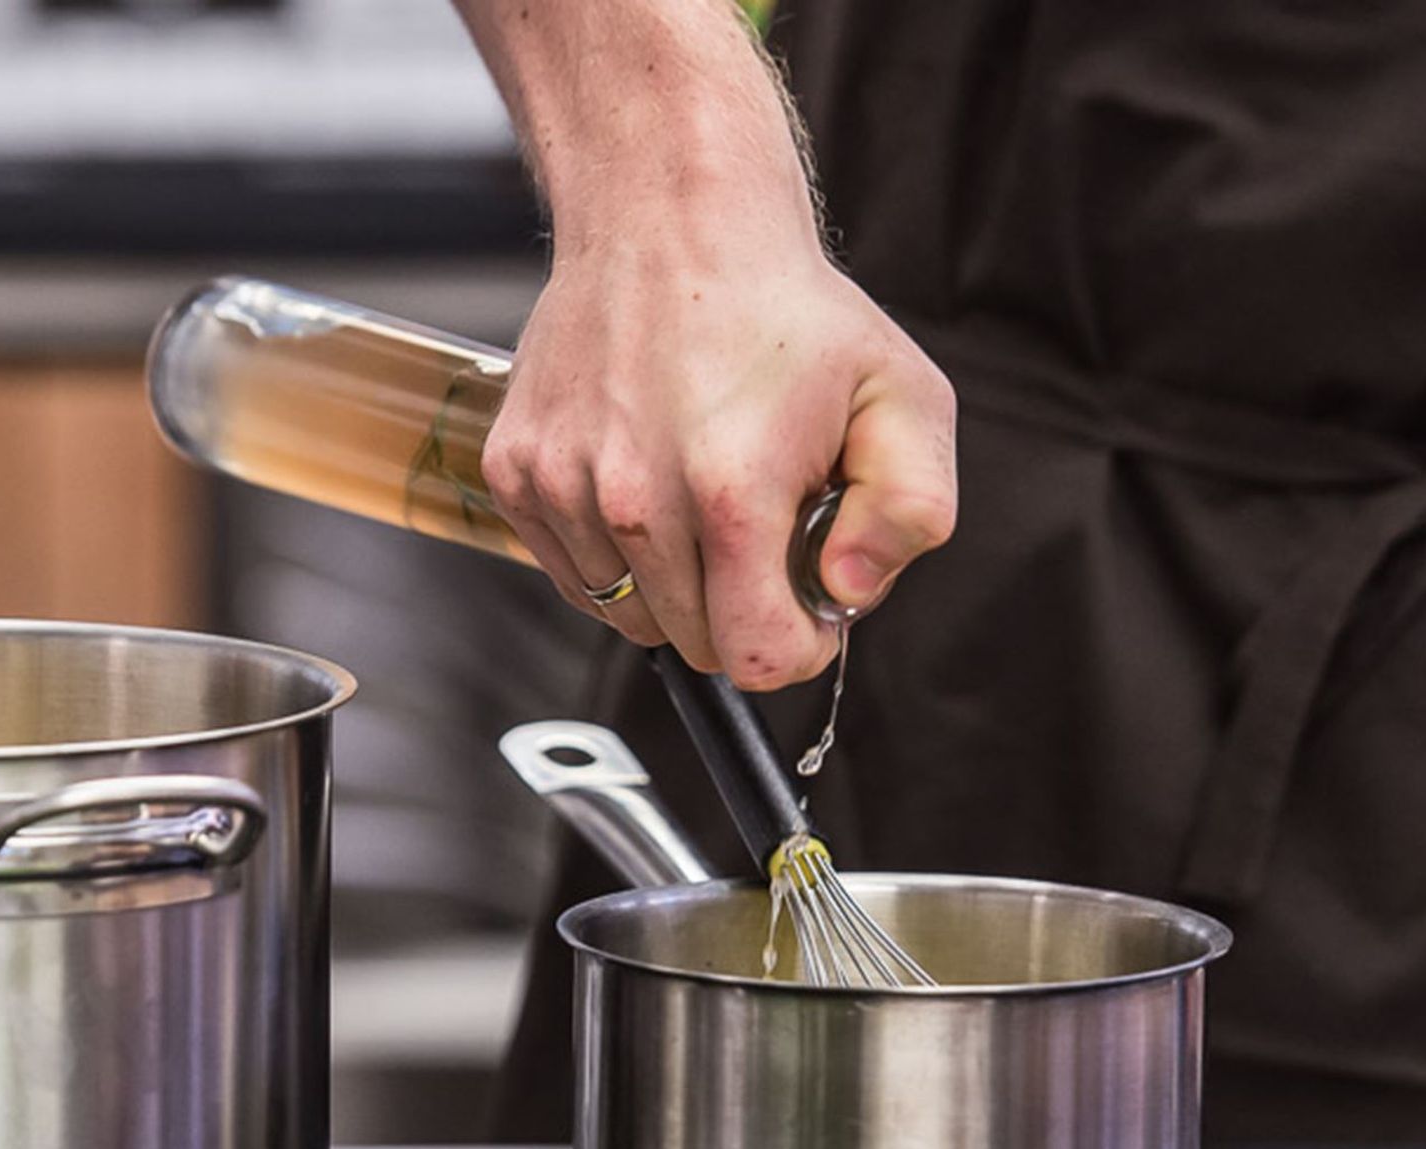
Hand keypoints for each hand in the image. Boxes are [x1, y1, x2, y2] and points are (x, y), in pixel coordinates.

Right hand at [482, 238, 956, 689]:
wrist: (667, 214)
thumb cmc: (785, 308)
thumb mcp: (902, 395)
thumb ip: (908, 512)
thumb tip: (846, 594)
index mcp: (731, 490)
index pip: (756, 658)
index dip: (796, 646)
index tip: (805, 604)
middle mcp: (632, 498)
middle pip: (695, 645)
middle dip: (739, 606)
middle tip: (759, 523)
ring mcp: (564, 489)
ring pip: (630, 616)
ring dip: (674, 582)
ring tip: (699, 491)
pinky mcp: (516, 476)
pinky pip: (575, 576)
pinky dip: (615, 553)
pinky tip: (645, 479)